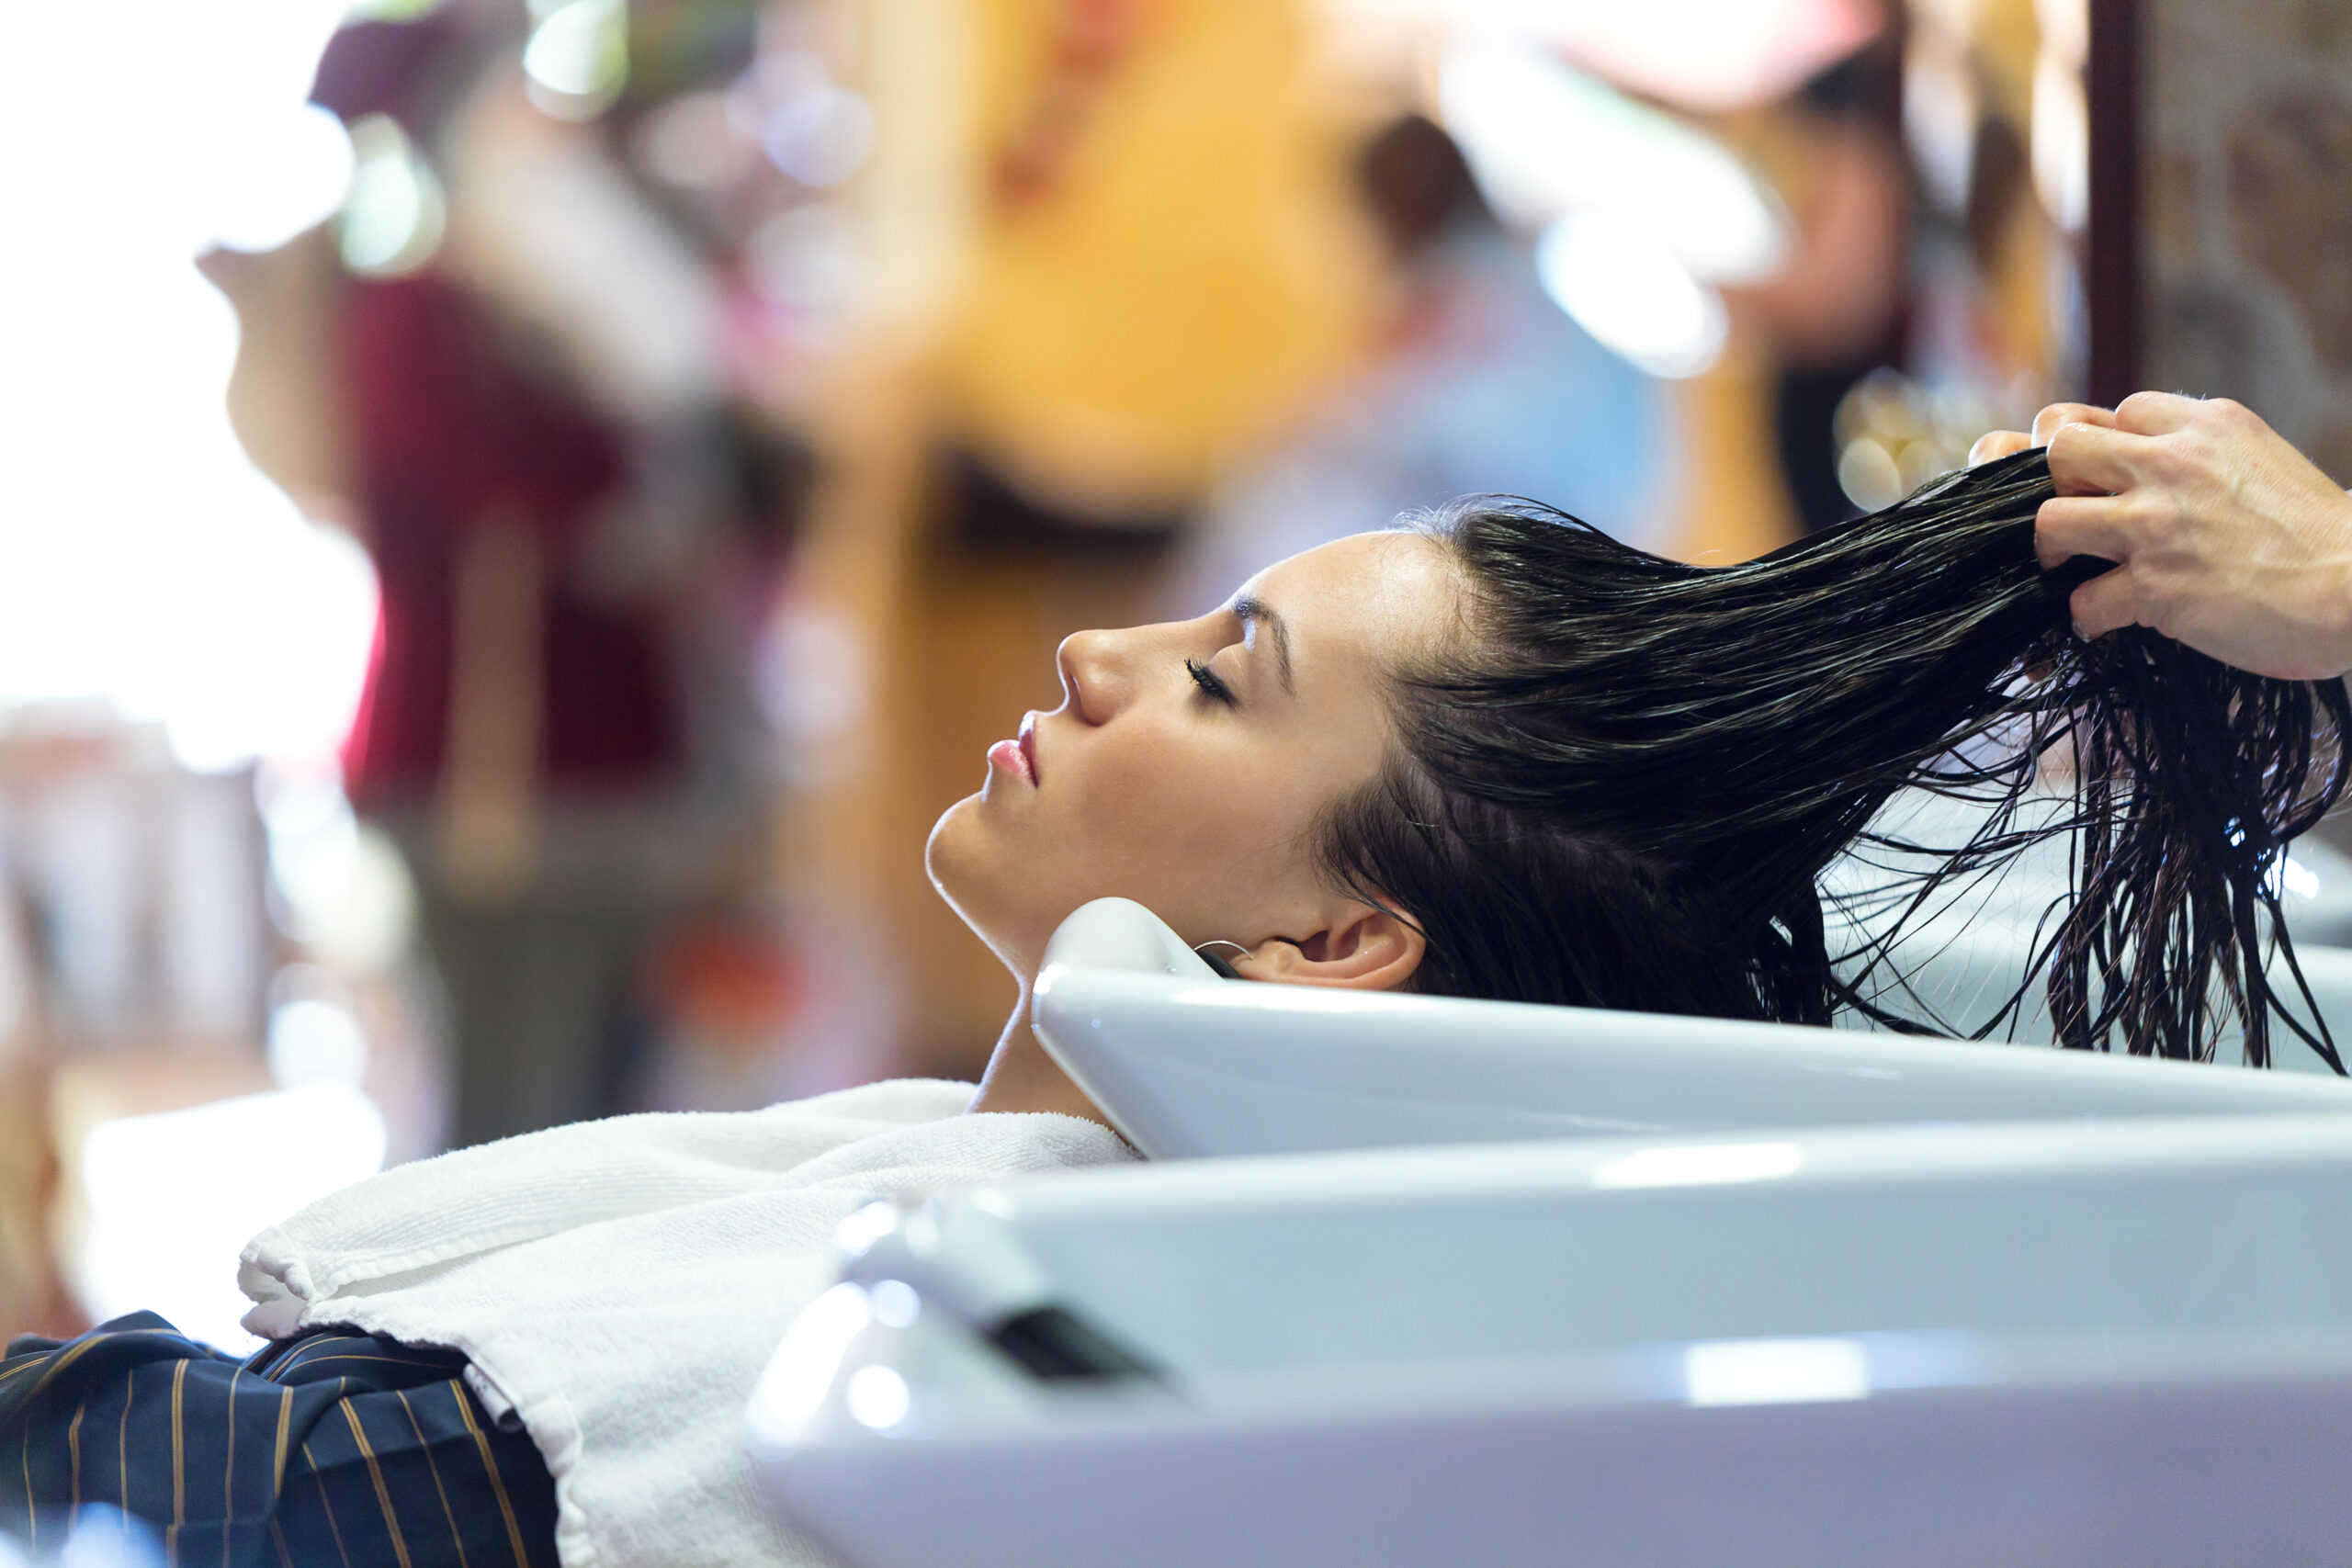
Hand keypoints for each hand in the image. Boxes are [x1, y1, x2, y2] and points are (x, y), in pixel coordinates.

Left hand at [1973, 394, 2351, 679]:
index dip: (2103, 448)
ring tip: (2073, 570)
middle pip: (2061, 448)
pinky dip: (2086, 618)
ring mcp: (2158, 525)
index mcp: (2208, 425)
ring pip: (2049, 521)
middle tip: (2072, 516)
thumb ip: (2203, 455)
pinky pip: (2081, 601)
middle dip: (2052, 484)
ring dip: (2052, 551)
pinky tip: (2106, 621)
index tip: (2109, 480)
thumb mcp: (2264, 460)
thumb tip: (2151, 465)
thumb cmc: (2321, 535)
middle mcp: (2174, 465)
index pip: (2117, 412)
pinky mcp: (2155, 586)